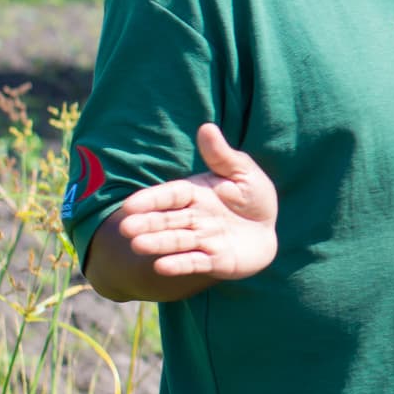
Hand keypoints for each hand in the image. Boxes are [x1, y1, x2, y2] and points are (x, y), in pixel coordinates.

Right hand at [110, 124, 278, 282]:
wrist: (267, 229)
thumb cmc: (253, 197)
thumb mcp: (242, 172)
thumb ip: (222, 155)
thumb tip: (206, 127)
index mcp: (195, 194)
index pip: (170, 195)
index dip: (151, 200)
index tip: (130, 205)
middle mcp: (194, 218)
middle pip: (166, 220)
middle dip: (147, 223)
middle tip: (125, 228)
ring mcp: (203, 240)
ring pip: (176, 241)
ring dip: (158, 243)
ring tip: (138, 246)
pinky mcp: (214, 261)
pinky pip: (195, 262)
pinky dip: (179, 264)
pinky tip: (161, 266)